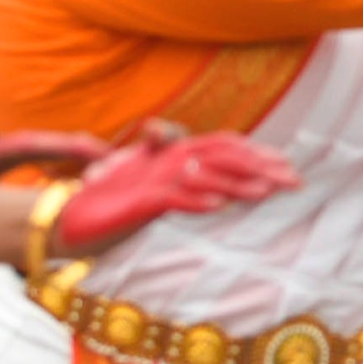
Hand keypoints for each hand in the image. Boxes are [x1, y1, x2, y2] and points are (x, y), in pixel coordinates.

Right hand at [55, 124, 299, 250]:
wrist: (67, 217)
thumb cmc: (114, 203)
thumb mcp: (154, 193)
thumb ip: (185, 190)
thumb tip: (219, 201)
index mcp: (175, 155)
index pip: (224, 146)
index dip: (257, 154)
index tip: (289, 166)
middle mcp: (168, 161)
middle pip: (222, 156)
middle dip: (261, 167)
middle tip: (294, 181)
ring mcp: (153, 179)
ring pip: (202, 174)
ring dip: (236, 184)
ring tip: (266, 193)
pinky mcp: (137, 201)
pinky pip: (169, 198)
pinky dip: (193, 200)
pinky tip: (218, 208)